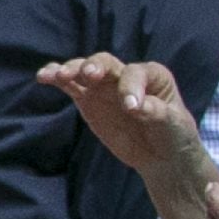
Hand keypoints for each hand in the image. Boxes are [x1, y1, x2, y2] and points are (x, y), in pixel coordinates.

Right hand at [37, 52, 205, 181]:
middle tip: (89, 75)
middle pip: (105, 63)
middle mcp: (125, 75)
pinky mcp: (89, 101)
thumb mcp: (173, 123)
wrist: (161, 155)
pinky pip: (71, 86)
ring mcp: (104, 87)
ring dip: (71, 69)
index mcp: (152, 76)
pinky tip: (44, 77)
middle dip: (95, 67)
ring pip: (84, 70)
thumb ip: (155, 112)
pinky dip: (57, 79)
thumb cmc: (174, 134)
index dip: (131, 86)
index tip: (131, 107)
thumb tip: (135, 106)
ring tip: (57, 75)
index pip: (135, 72)